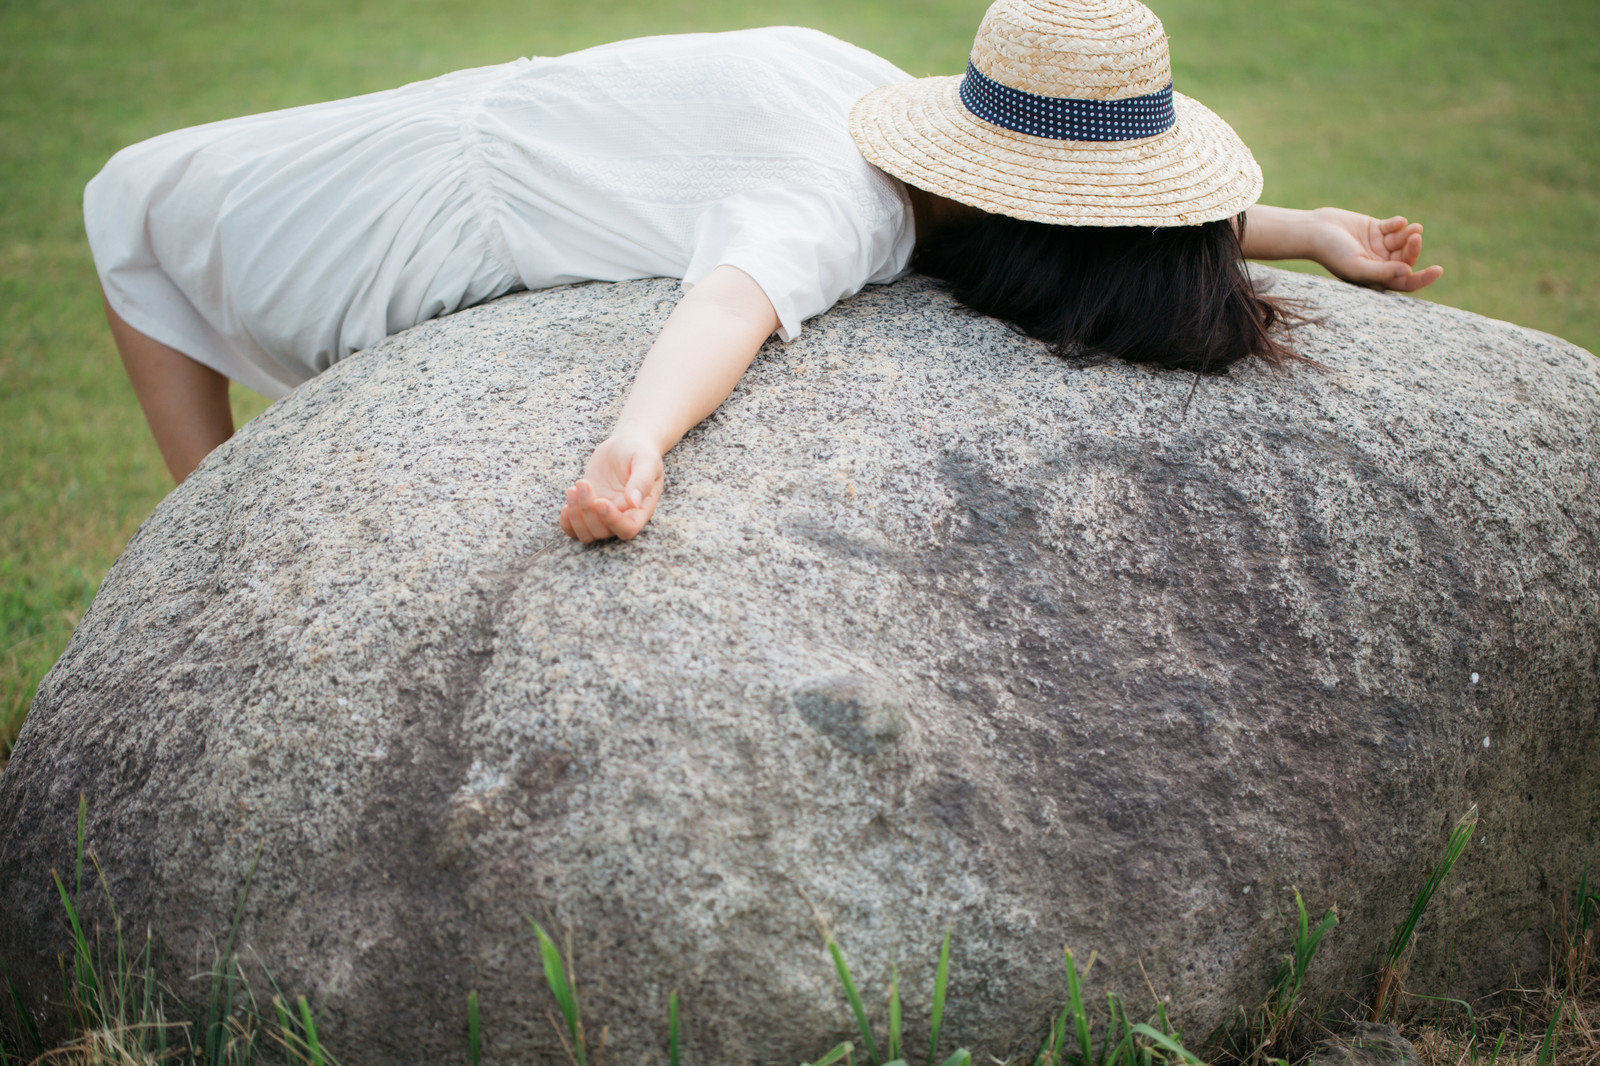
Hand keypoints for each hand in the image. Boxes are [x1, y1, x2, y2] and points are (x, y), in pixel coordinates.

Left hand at [559, 430, 663, 542]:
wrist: (625, 444)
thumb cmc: (639, 451)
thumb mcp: (645, 460)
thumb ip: (642, 481)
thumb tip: (634, 502)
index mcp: (640, 509)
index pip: (628, 528)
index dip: (612, 521)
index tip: (600, 501)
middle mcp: (622, 516)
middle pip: (603, 532)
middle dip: (588, 511)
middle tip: (583, 483)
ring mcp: (603, 515)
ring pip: (587, 533)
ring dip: (576, 516)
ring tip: (574, 488)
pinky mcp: (588, 509)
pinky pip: (575, 529)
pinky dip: (567, 523)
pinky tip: (566, 503)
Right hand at [1309, 207, 1442, 292]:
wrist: (1314, 230)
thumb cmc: (1331, 252)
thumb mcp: (1357, 266)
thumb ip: (1382, 272)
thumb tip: (1407, 272)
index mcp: (1375, 278)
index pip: (1404, 282)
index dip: (1423, 278)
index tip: (1438, 270)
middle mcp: (1379, 264)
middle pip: (1406, 259)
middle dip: (1414, 249)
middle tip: (1415, 236)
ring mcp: (1378, 246)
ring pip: (1403, 242)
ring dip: (1410, 235)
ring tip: (1412, 228)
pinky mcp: (1376, 229)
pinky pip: (1395, 227)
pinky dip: (1399, 225)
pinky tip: (1396, 222)